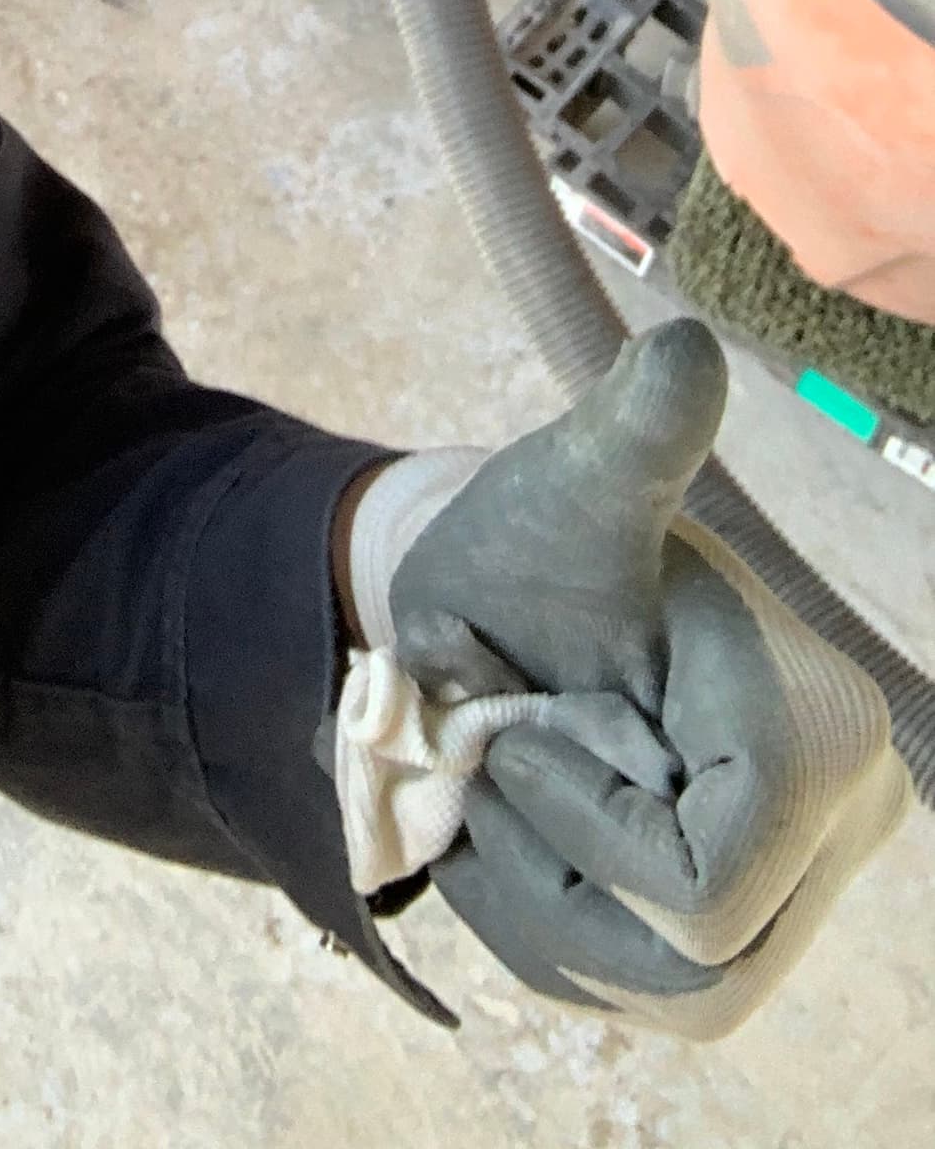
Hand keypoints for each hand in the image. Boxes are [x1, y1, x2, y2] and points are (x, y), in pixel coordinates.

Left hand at [390, 320, 908, 1037]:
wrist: (517, 599)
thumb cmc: (536, 538)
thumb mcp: (570, 488)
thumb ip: (630, 435)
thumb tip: (684, 351)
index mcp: (818, 731)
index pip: (697, 894)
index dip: (577, 825)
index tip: (515, 726)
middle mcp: (842, 826)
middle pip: (672, 964)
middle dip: (547, 865)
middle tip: (498, 752)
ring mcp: (804, 894)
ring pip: (648, 990)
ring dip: (534, 895)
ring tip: (510, 779)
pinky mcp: (750, 939)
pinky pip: (630, 990)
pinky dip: (544, 918)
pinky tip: (530, 824)